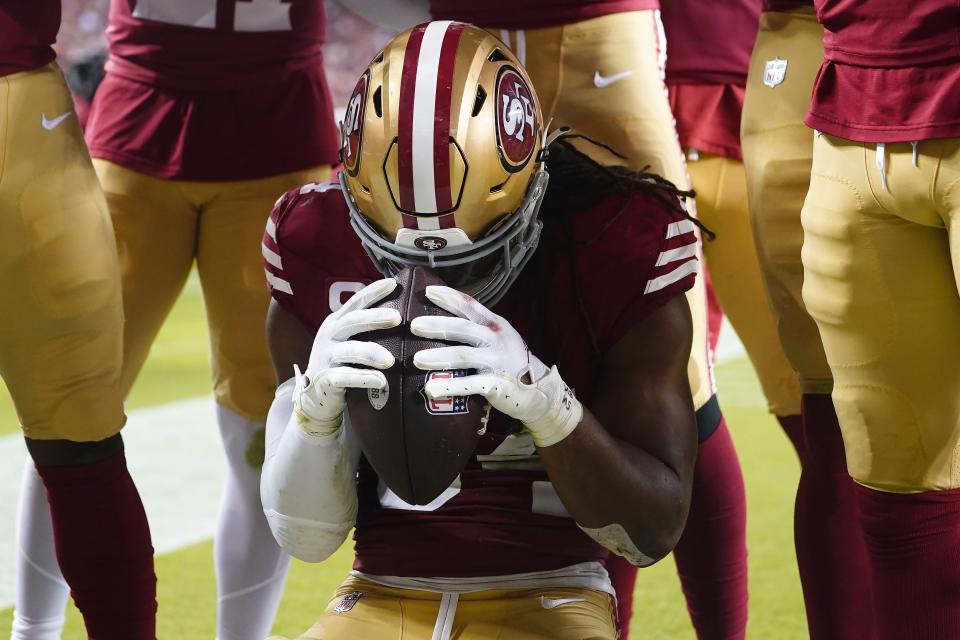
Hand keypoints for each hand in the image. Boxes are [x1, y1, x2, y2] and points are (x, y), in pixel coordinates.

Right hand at [293, 278, 399, 436]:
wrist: (316, 395)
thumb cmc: (342, 364)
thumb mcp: (349, 340)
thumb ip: (366, 328)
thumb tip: (402, 312)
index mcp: (337, 322)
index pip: (356, 302)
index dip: (373, 292)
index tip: (393, 283)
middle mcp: (330, 336)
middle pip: (352, 322)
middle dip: (374, 318)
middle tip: (397, 317)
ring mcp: (326, 357)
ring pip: (349, 351)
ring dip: (371, 353)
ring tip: (390, 360)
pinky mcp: (326, 379)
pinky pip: (345, 377)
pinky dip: (364, 378)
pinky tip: (381, 380)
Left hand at [410, 286, 581, 446]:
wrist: (539, 390)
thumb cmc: (511, 362)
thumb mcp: (499, 338)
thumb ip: (478, 328)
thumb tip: (443, 320)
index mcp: (495, 325)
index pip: (470, 305)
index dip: (449, 297)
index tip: (428, 292)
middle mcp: (496, 339)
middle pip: (462, 329)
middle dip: (436, 326)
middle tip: (413, 325)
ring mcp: (497, 362)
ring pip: (463, 355)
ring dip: (438, 357)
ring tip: (416, 359)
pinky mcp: (496, 384)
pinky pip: (469, 385)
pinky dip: (449, 387)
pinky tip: (431, 389)